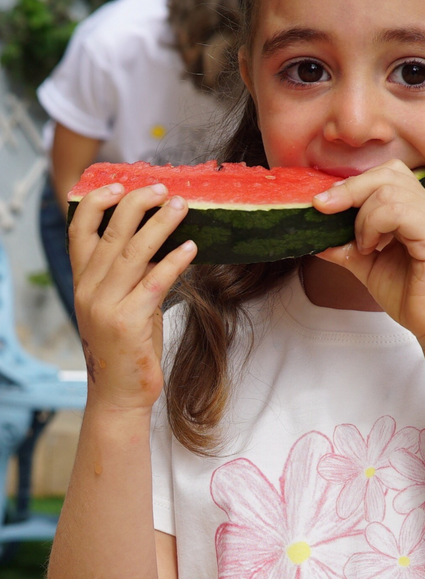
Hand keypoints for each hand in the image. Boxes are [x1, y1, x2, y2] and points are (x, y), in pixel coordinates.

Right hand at [68, 183, 197, 410]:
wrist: (120, 393)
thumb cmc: (127, 347)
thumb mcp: (125, 303)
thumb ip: (133, 274)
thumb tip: (158, 239)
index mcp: (83, 282)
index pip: (79, 231)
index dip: (95, 203)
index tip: (118, 184)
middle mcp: (89, 290)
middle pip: (109, 234)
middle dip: (136, 204)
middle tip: (162, 188)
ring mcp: (106, 306)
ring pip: (133, 253)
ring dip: (160, 224)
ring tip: (181, 206)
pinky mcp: (128, 322)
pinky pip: (154, 282)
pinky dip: (174, 261)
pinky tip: (191, 246)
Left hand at [313, 160, 424, 347]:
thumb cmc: (410, 295)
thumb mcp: (368, 266)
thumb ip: (346, 248)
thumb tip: (315, 238)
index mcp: (416, 208)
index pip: (385, 174)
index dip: (352, 183)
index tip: (323, 204)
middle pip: (386, 173)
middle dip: (349, 189)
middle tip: (324, 209)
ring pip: (388, 190)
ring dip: (363, 217)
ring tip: (363, 245)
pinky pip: (398, 211)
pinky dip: (375, 225)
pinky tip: (372, 248)